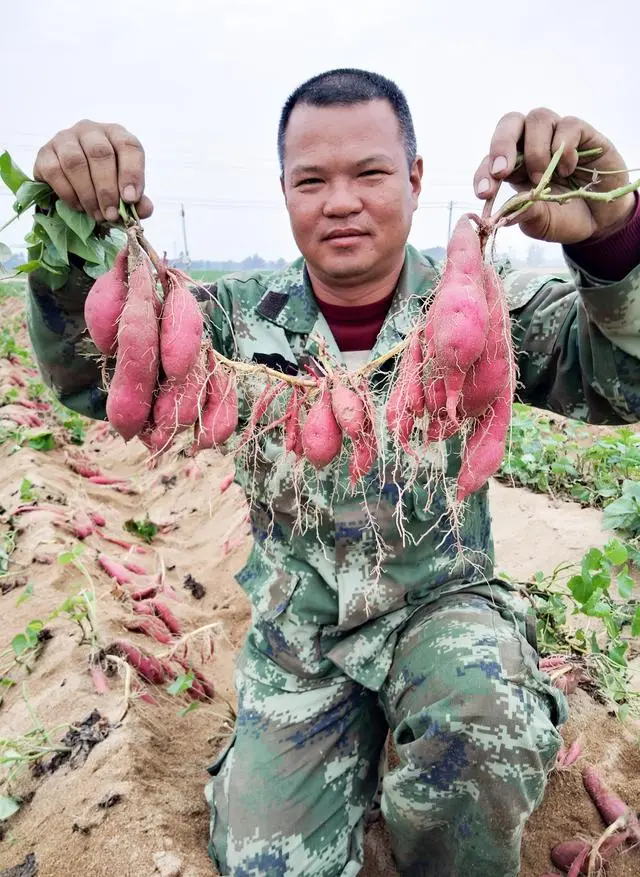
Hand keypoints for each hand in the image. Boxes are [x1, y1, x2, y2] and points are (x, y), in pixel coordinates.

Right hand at [34, 120, 152, 222]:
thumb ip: (137, 200)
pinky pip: (54, 171)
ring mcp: (65, 138)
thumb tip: (144, 209)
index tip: (130, 199)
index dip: (131, 173)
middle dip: (107, 189)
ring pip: (75, 162)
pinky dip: (68, 193)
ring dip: (87, 194)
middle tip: (111, 214)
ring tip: (96, 214)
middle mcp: (91, 131)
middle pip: (100, 154)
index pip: (128, 146)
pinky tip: (78, 206)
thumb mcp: (124, 189)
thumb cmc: (105, 182)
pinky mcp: (45, 152)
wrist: (72, 183)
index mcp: (116, 135)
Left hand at [473, 109, 634, 243]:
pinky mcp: (583, 133)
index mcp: (514, 167)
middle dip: (501, 145)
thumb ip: (524, 215)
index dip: (483, 173)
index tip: (484, 193)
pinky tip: (568, 170)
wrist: (601, 220)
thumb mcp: (540, 224)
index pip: (490, 160)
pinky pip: (568, 125)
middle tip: (501, 172)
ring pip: (538, 118)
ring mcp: (556, 136)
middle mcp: (532, 145)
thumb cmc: (565, 218)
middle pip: (510, 122)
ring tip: (542, 177)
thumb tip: (504, 216)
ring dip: (536, 151)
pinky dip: (564, 148)